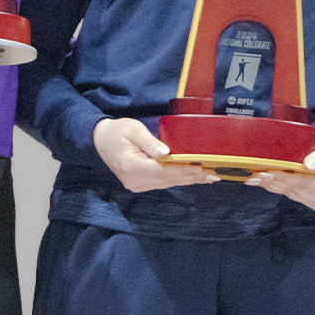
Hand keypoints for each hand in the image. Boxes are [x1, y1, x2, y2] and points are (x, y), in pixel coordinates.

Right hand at [94, 117, 216, 192]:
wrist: (101, 140)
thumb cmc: (117, 131)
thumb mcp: (133, 130)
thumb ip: (150, 142)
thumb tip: (167, 153)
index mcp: (132, 166)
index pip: (164, 171)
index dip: (185, 171)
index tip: (203, 169)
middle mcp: (134, 180)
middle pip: (168, 180)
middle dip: (192, 177)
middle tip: (213, 175)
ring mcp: (136, 185)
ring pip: (167, 183)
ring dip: (188, 180)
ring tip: (208, 177)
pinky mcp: (139, 184)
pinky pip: (162, 183)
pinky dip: (178, 180)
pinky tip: (191, 177)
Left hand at [249, 138, 314, 211]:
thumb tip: (308, 164)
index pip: (304, 184)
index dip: (285, 178)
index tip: (269, 171)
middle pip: (294, 190)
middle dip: (273, 181)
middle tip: (254, 174)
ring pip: (288, 192)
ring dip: (270, 184)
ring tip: (253, 177)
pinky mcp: (306, 201)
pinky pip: (288, 193)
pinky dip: (275, 186)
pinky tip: (261, 181)